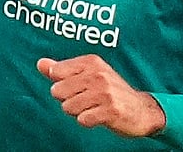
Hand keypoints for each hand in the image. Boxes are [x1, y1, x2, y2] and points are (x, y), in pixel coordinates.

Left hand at [37, 55, 165, 137]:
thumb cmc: (110, 91)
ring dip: (78, 112)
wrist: (142, 110)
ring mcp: (105, 92)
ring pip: (68, 107)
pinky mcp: (110, 110)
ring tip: (93, 108)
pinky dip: (88, 121)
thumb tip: (40, 63)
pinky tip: (99, 116)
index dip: (62, 85)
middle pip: (58, 91)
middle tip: (86, 100)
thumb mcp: (88, 74)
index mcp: (91, 62)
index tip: (77, 87)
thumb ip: (62, 69)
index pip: (56, 72)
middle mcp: (98, 74)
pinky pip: (82, 120)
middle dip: (68, 100)